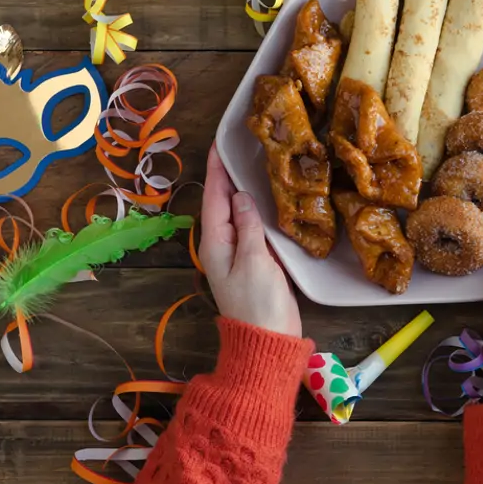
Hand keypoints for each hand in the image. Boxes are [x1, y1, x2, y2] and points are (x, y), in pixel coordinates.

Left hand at [199, 145, 301, 337]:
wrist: (268, 340)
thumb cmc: (258, 302)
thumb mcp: (254, 260)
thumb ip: (247, 226)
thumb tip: (241, 196)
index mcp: (215, 243)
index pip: (213, 197)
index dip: (216, 170)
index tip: (219, 143)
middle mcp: (223, 244)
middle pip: (222, 202)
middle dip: (228, 175)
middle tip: (240, 146)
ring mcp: (239, 253)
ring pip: (238, 213)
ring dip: (243, 190)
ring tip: (254, 164)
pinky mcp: (257, 260)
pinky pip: (252, 226)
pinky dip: (258, 208)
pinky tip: (269, 198)